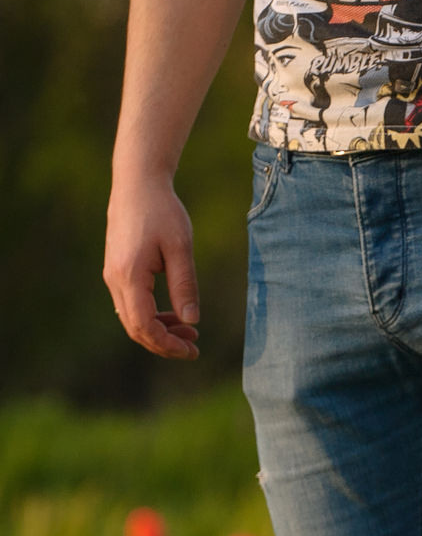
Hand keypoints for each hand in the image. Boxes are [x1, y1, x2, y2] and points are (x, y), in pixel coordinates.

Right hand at [103, 176, 200, 359]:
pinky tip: (173, 315)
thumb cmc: (163, 212)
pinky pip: (130, 305)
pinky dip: (151, 317)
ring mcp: (112, 275)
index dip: (167, 344)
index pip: (143, 325)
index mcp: (129, 276)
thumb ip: (185, 286)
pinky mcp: (117, 271)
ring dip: (159, 331)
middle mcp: (114, 279)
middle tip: (195, 347)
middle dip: (164, 343)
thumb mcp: (181, 248)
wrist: (138, 185)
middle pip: (135, 328)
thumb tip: (191, 320)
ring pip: (131, 318)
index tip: (192, 350)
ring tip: (190, 332)